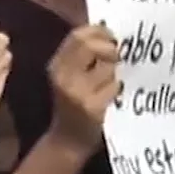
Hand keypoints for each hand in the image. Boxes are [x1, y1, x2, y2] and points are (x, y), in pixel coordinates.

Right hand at [47, 25, 118, 152]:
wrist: (68, 142)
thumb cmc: (72, 106)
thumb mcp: (69, 77)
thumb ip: (82, 55)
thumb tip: (108, 31)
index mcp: (56, 66)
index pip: (77, 35)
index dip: (99, 31)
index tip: (112, 37)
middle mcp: (63, 77)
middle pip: (90, 45)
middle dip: (110, 47)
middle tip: (118, 55)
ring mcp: (77, 92)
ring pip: (107, 66)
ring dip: (115, 71)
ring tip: (111, 81)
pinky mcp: (92, 107)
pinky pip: (114, 86)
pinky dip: (118, 89)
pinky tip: (112, 97)